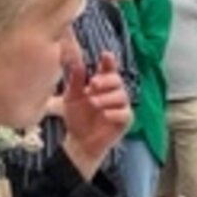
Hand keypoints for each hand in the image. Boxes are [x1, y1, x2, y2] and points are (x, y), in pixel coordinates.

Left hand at [59, 49, 132, 179]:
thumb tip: (78, 64)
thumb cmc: (77, 117)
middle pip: (117, 80)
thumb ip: (75, 82)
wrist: (79, 141)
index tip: (105, 55)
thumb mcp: (71, 98)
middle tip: (93, 84)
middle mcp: (114, 93)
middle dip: (106, 80)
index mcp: (102, 84)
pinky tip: (104, 114)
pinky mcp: (125, 121)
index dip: (109, 62)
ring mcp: (121, 106)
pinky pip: (125, 113)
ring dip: (107, 98)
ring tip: (93, 102)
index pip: (108, 69)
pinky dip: (115, 112)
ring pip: (121, 96)